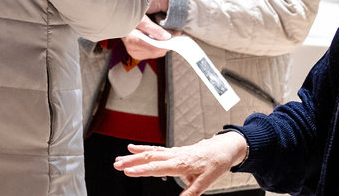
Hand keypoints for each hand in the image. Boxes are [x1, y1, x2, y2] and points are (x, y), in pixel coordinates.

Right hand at [114, 132, 247, 195]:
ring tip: (118, 158)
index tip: (128, 171)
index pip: (157, 167)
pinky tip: (131, 148)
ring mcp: (173, 152)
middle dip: (131, 162)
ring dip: (133, 156)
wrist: (223, 148)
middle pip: (149, 158)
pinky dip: (142, 148)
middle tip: (116, 164)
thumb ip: (193, 191)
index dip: (142, 170)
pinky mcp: (173, 151)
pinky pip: (155, 149)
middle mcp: (174, 156)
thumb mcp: (208, 180)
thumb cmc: (216, 163)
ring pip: (149, 152)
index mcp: (181, 163)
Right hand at [122, 16, 172, 60]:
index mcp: (133, 41)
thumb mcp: (142, 20)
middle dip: (164, 44)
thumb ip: (154, 29)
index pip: (154, 48)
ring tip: (161, 36)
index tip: (173, 38)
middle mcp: (133, 50)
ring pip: (155, 54)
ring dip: (160, 46)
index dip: (165, 43)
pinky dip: (156, 47)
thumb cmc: (129, 18)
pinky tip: (154, 39)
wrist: (120, 20)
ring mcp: (134, 53)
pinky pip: (151, 53)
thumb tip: (167, 37)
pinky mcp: (137, 54)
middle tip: (170, 35)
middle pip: (155, 52)